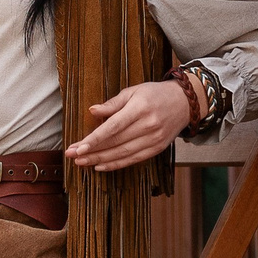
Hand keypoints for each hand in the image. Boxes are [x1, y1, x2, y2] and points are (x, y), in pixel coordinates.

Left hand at [67, 81, 194, 170]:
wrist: (185, 102)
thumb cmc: (155, 94)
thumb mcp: (133, 91)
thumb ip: (112, 103)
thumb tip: (92, 111)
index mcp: (140, 108)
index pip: (113, 127)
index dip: (95, 139)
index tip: (78, 147)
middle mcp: (148, 125)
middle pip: (115, 142)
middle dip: (91, 151)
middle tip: (71, 155)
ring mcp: (154, 139)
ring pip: (123, 154)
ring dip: (99, 160)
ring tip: (81, 162)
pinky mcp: (157, 148)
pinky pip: (133, 159)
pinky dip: (116, 164)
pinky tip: (100, 166)